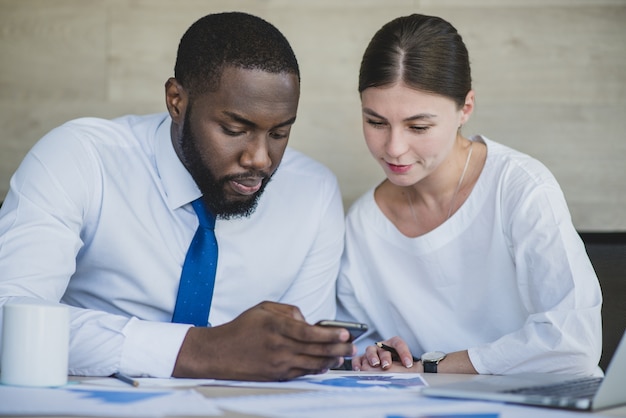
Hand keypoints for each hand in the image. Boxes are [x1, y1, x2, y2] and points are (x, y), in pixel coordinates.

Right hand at [172, 301, 355, 380]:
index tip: (345, 333)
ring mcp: (278, 363)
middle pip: (315, 350)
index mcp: (275, 326)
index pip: (309, 332)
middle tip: (352, 346)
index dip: (330, 334)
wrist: (219, 352)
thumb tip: (308, 321)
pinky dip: (316, 370)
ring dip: (331, 360)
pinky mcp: (276, 375)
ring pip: (312, 364)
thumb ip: (288, 311)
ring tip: (343, 356)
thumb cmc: (242, 328)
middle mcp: (278, 346)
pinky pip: (301, 373)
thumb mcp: (263, 308)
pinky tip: (326, 365)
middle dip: (338, 348)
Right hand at [352, 336, 417, 370]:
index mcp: (394, 344)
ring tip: (375, 365)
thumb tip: (426, 368)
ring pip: (370, 350)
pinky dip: (358, 363)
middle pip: (383, 348)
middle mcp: (382, 346)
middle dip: (385, 357)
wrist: (391, 370)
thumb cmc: (400, 366)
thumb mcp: (408, 365)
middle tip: (387, 365)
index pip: (399, 344)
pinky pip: (358, 359)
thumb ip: (415, 365)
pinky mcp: (362, 359)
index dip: (404, 353)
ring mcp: (372, 352)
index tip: (408, 364)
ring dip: (372, 357)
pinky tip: (359, 369)